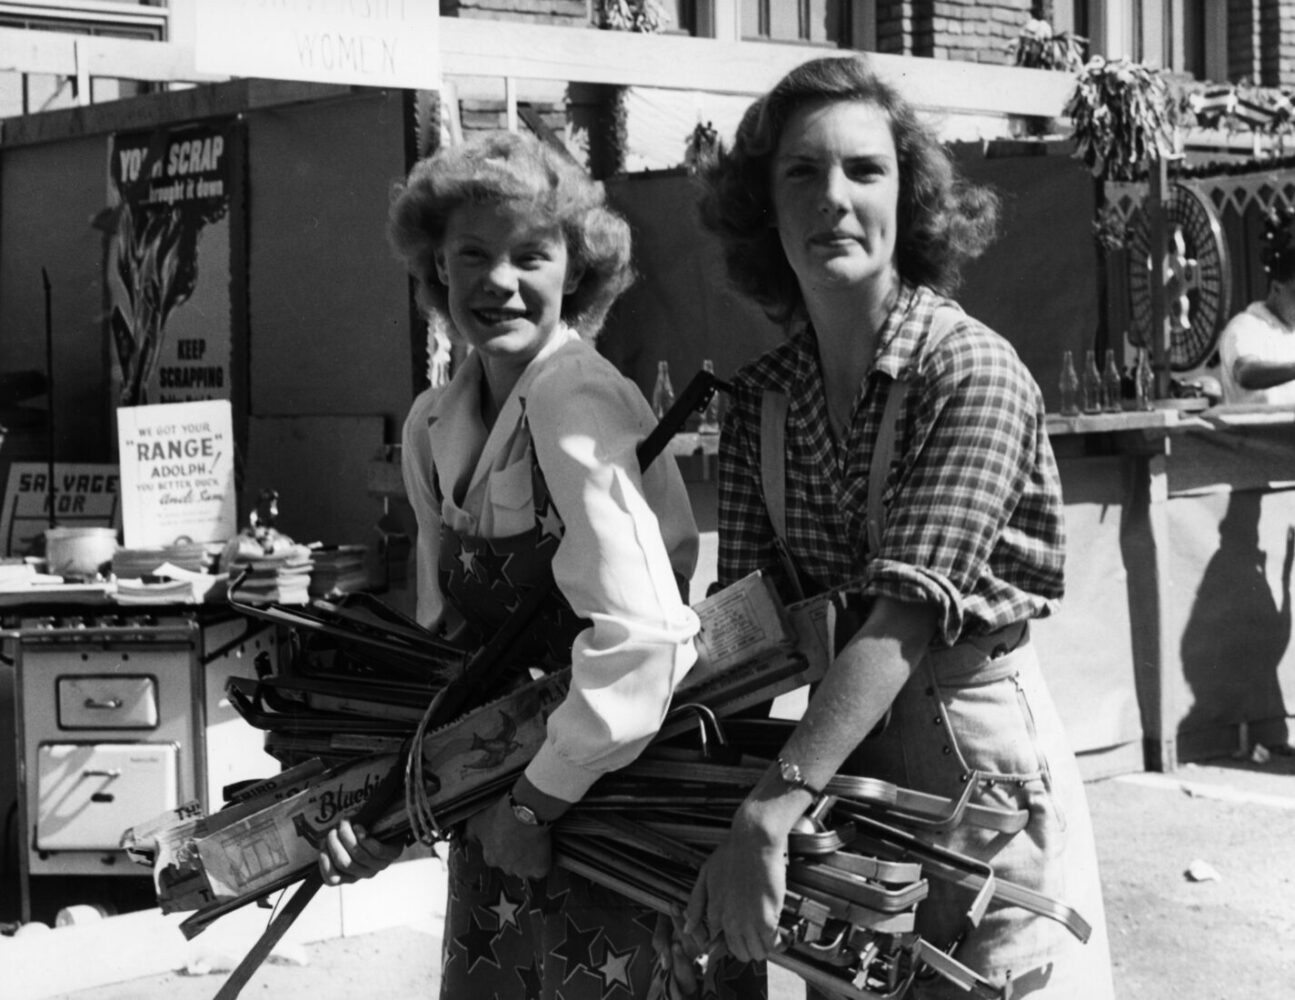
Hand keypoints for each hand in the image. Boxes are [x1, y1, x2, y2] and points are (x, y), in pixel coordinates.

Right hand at [317, 819, 402, 885]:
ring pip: (358, 855)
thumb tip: (321, 842)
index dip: (324, 863)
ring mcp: (379, 865)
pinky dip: (364, 837)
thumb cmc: (364, 834)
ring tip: (344, 824)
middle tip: (332, 830)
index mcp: (350, 874)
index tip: (322, 845)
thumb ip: (335, 845)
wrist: (390, 825)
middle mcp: (364, 873)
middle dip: (334, 844)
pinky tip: (359, 827)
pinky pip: (376, 850)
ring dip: (347, 836)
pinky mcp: (392, 854)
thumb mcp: (347, 842)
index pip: (332, 880)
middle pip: (344, 863)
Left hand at [465, 795, 552, 879]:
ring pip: (525, 869)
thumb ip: (470, 833)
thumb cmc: (502, 813)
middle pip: (510, 865)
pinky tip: (541, 848)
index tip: (508, 836)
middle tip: (520, 837)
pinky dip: (542, 861)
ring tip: (532, 841)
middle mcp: (505, 868)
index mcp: (490, 857)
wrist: (527, 810)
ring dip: (528, 860)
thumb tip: (465, 838)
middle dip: (514, 855)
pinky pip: (540, 870)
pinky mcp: (539, 869)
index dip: (502, 846)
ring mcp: (523, 870)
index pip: (495, 857)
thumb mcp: (478, 820)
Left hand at [683, 809, 786, 963]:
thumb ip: (696, 904)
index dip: (730, 939)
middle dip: (747, 947)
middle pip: (739, 952)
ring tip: (767, 934)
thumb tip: (688, 928)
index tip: (739, 932)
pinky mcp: (767, 919)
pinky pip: (771, 944)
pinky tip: (777, 931)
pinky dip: (775, 942)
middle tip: (755, 935)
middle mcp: (729, 921)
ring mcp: (748, 922)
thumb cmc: (731, 853)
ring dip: (762, 947)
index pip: (718, 942)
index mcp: (714, 911)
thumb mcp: (705, 875)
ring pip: (756, 953)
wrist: (753, 842)